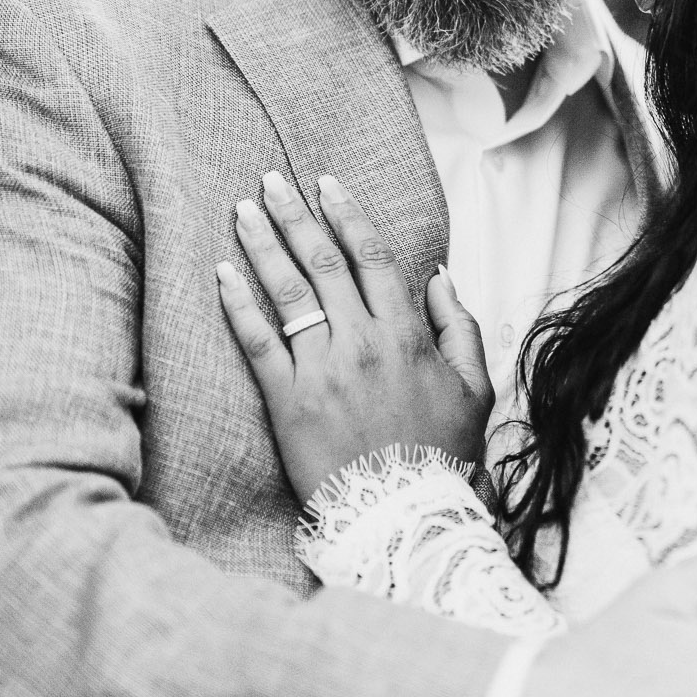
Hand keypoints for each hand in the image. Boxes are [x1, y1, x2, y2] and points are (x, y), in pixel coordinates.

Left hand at [217, 169, 492, 499]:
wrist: (405, 516)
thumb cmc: (442, 455)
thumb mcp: (473, 387)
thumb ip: (459, 327)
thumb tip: (438, 278)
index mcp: (405, 334)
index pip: (371, 257)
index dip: (346, 215)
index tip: (326, 184)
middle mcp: (362, 342)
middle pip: (322, 263)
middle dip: (295, 215)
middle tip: (270, 180)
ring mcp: (322, 370)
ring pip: (287, 293)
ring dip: (263, 245)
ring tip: (243, 211)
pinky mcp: (288, 401)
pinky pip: (258, 343)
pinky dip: (239, 304)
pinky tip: (222, 273)